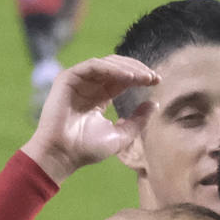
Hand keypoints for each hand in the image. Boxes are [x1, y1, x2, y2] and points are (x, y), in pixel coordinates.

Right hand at [22, 56, 158, 183]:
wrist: (62, 155)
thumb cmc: (87, 149)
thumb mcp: (120, 136)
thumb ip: (137, 121)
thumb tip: (154, 103)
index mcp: (99, 97)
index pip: (122, 80)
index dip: (140, 78)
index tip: (157, 81)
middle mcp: (89, 86)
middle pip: (116, 68)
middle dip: (136, 70)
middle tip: (153, 77)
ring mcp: (78, 80)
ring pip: (106, 64)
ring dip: (127, 68)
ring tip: (144, 77)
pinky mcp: (68, 78)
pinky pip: (93, 66)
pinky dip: (112, 69)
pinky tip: (129, 77)